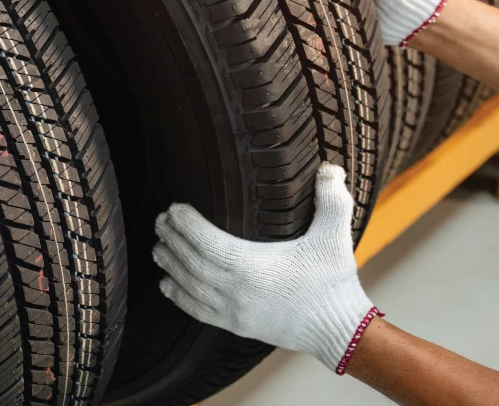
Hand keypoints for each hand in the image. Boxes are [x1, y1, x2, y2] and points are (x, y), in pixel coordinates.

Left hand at [153, 164, 380, 372]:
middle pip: (193, 263)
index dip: (187, 225)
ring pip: (191, 287)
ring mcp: (235, 312)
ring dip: (171, 265)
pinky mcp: (237, 326)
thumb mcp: (335, 237)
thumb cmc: (335, 282)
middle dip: (173, 240)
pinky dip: (179, 297)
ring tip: (158, 247)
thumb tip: (330, 166)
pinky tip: (168, 284)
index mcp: (254, 267)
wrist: (339, 331)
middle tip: (161, 221)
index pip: (208, 242)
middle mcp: (238, 291)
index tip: (174, 208)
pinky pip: (199, 311)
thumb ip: (333, 199)